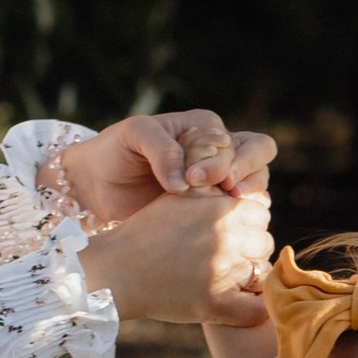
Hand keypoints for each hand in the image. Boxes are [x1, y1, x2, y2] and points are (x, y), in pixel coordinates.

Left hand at [66, 109, 274, 226]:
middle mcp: (220, 154)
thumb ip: (163, 150)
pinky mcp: (208, 213)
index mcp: (207, 129)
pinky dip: (232, 221)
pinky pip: (237, 216)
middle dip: (247, 175)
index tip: (194, 177)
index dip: (225, 160)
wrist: (96, 185)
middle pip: (261, 158)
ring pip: (256, 189)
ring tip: (216, 211)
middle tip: (223, 189)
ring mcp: (217, 186)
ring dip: (243, 200)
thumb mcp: (135, 135)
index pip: (241, 140)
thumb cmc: (115, 151)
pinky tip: (211, 228)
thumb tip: (184, 184)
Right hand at [81, 183, 270, 325]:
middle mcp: (227, 237)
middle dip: (248, 247)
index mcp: (222, 209)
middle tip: (222, 256)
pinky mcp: (215, 303)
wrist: (115, 269)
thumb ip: (216, 192)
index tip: (229, 232)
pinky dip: (254, 308)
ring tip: (222, 275)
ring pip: (262, 273)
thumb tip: (257, 198)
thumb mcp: (181, 197)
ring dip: (249, 275)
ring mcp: (223, 271)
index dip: (246, 222)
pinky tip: (239, 302)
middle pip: (264, 241)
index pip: (260, 213)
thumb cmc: (147, 232)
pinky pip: (256, 311)